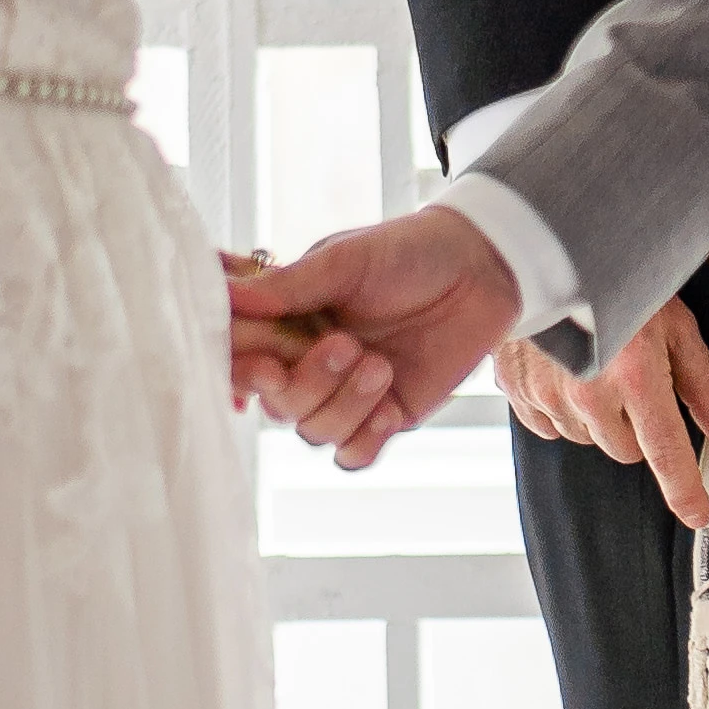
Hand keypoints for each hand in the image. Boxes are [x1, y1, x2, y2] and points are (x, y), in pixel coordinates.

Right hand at [229, 203, 522, 467]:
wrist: (481, 269)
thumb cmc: (408, 252)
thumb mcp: (346, 259)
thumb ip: (290, 286)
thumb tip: (227, 295)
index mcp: (286, 322)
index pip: (243, 358)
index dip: (246, 371)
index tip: (268, 363)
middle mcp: (308, 362)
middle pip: (277, 405)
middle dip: (307, 383)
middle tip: (346, 345)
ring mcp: (346, 394)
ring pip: (314, 432)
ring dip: (345, 405)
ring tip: (381, 365)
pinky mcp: (386, 416)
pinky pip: (353, 456)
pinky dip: (366, 440)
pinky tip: (390, 409)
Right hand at [492, 291, 708, 526]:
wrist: (545, 250)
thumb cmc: (615, 278)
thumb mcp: (673, 324)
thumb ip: (702, 385)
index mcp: (634, 376)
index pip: (666, 452)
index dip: (685, 489)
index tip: (697, 512)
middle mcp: (588, 392)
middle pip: (627, 449)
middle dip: (637, 425)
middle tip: (634, 380)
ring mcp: (547, 394)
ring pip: (588, 438)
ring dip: (598, 416)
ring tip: (598, 365)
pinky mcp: (516, 391)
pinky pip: (548, 425)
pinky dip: (561, 407)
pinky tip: (566, 370)